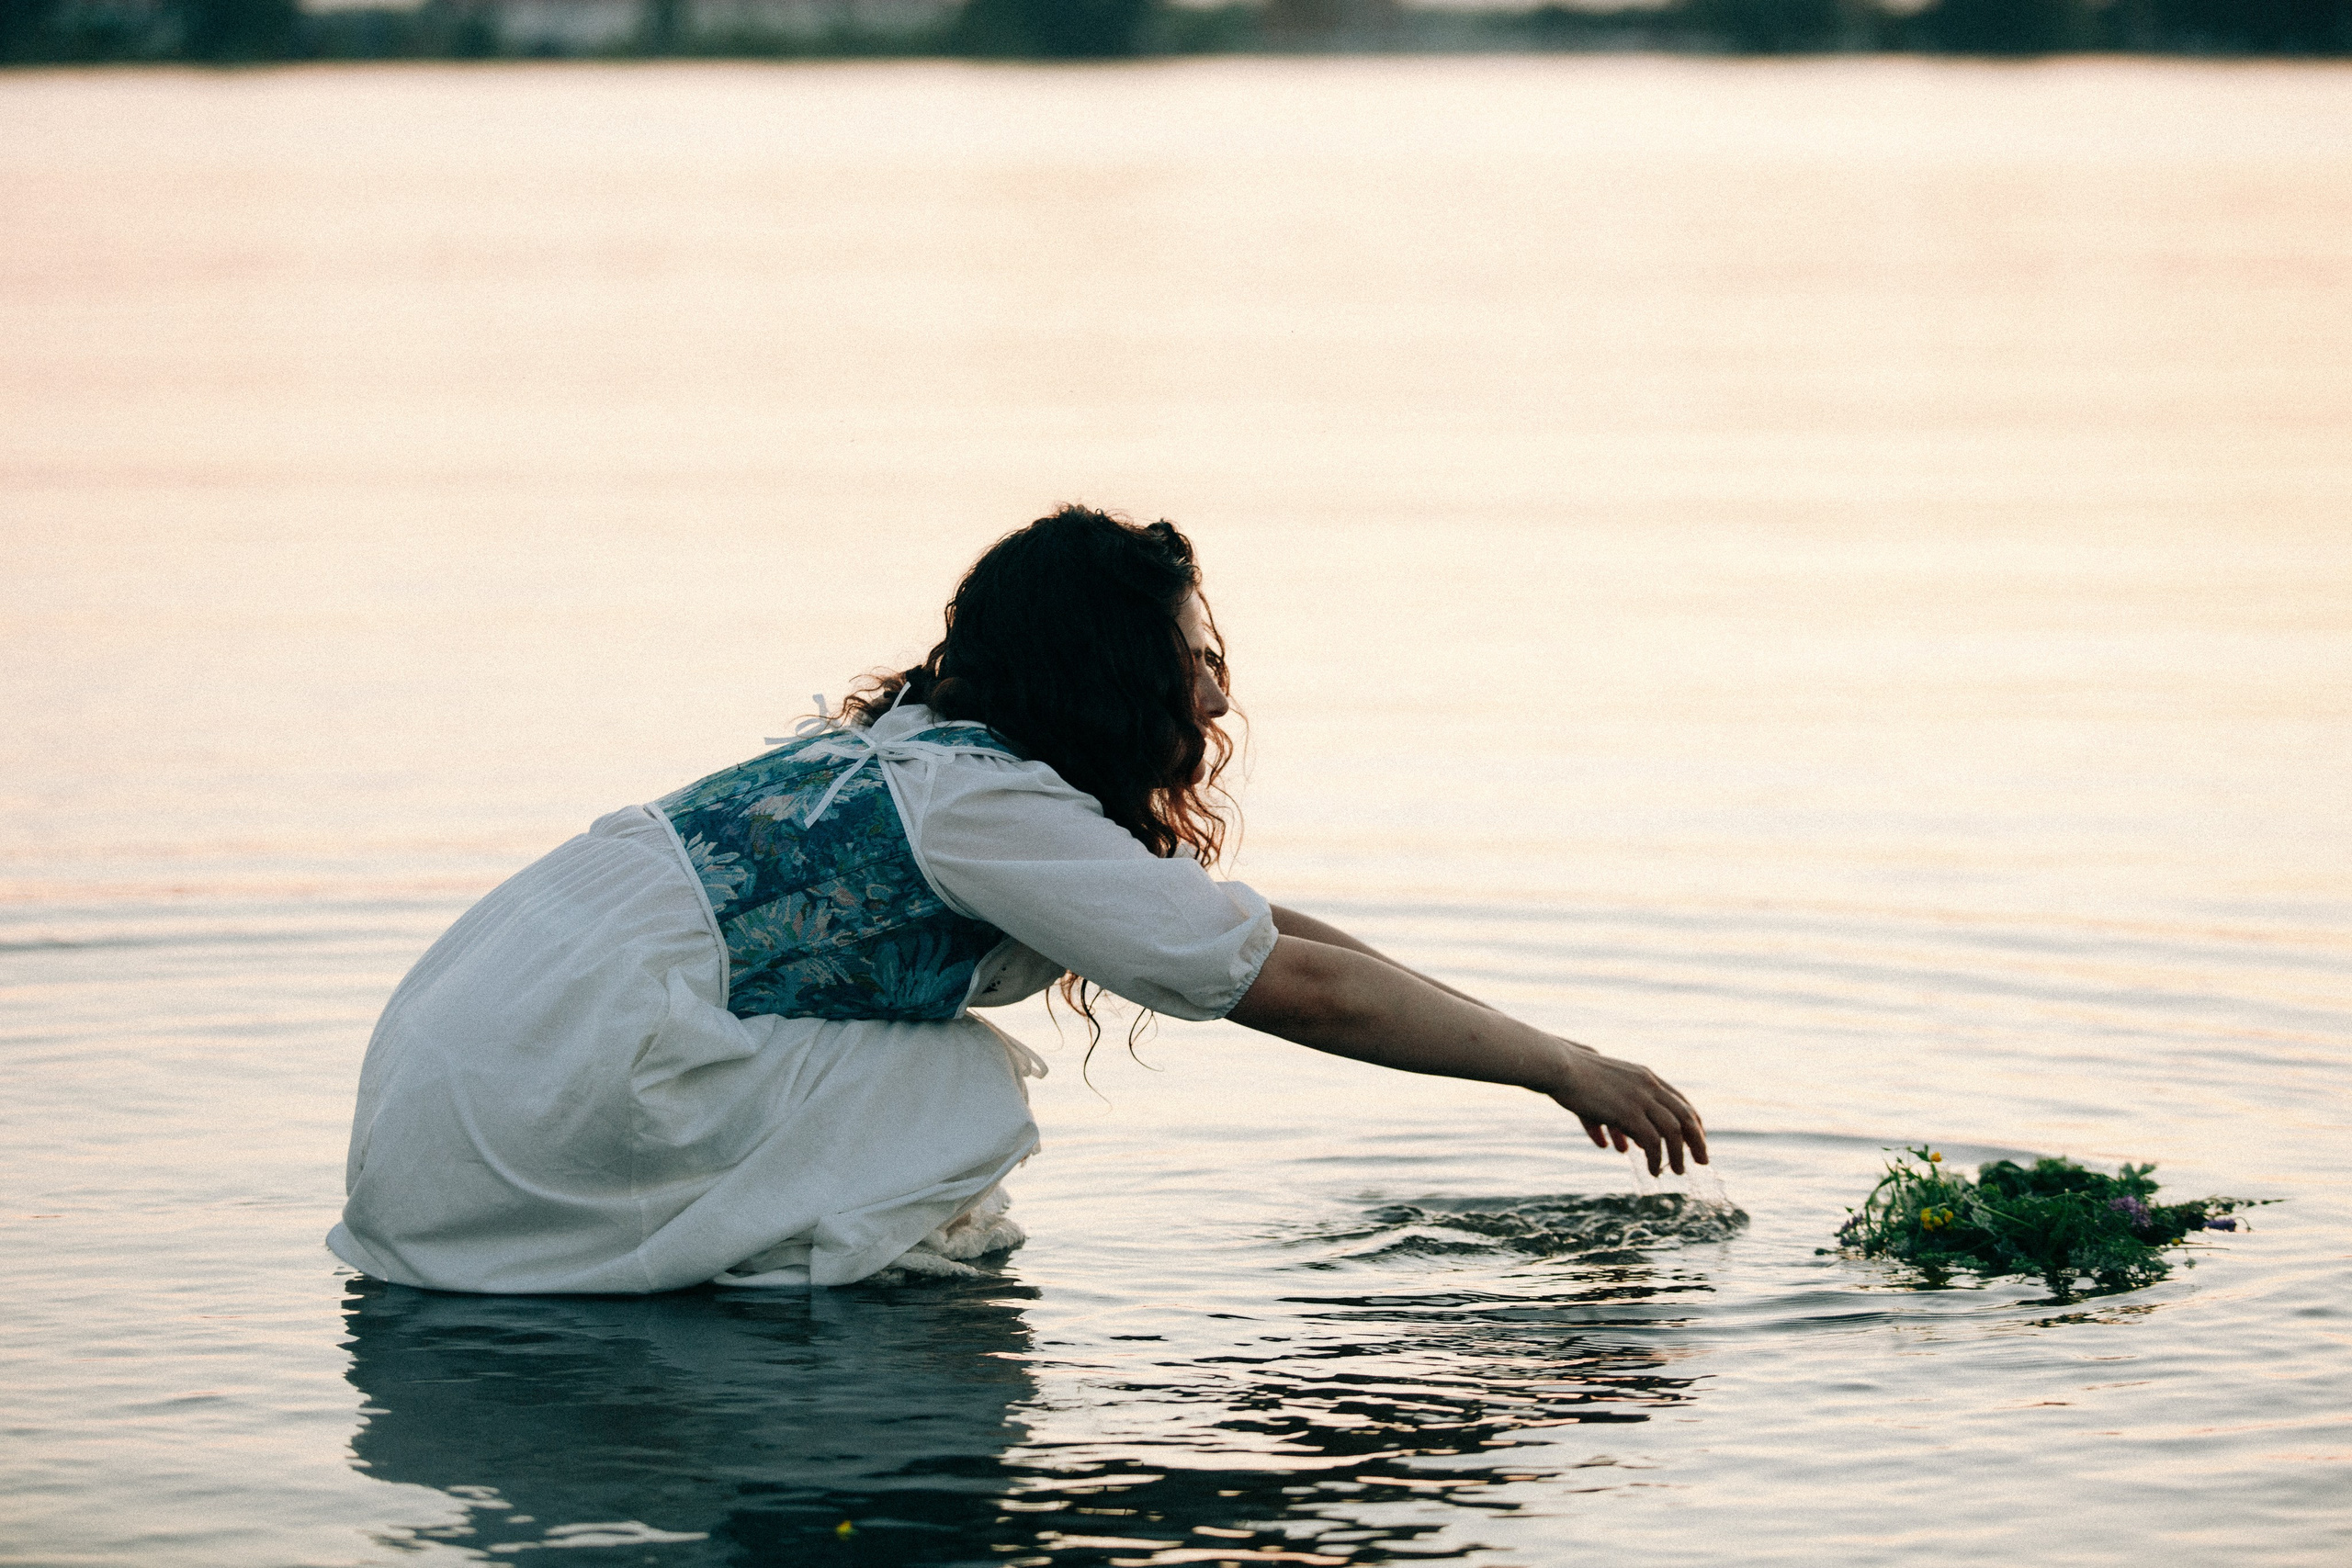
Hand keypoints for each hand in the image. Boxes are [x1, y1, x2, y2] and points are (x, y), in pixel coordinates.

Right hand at [1543, 1042, 1706, 1176]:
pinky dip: (1656, 1158)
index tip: (1697, 1140)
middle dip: (1697, 1140)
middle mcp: (1648, 1085)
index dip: (1692, 1123)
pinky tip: (1652, 1170)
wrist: (1559, 1067)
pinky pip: (1651, 1141)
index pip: (1680, 1101)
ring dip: (1678, 1154)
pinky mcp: (1627, 1112)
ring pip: (1672, 1131)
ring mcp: (1639, 1098)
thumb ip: (1615, 1119)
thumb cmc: (1573, 1078)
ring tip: (1677, 1171)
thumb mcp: (1601, 1093)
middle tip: (1702, 1161)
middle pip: (1685, 1116)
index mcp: (1645, 1076)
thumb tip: (1619, 1147)